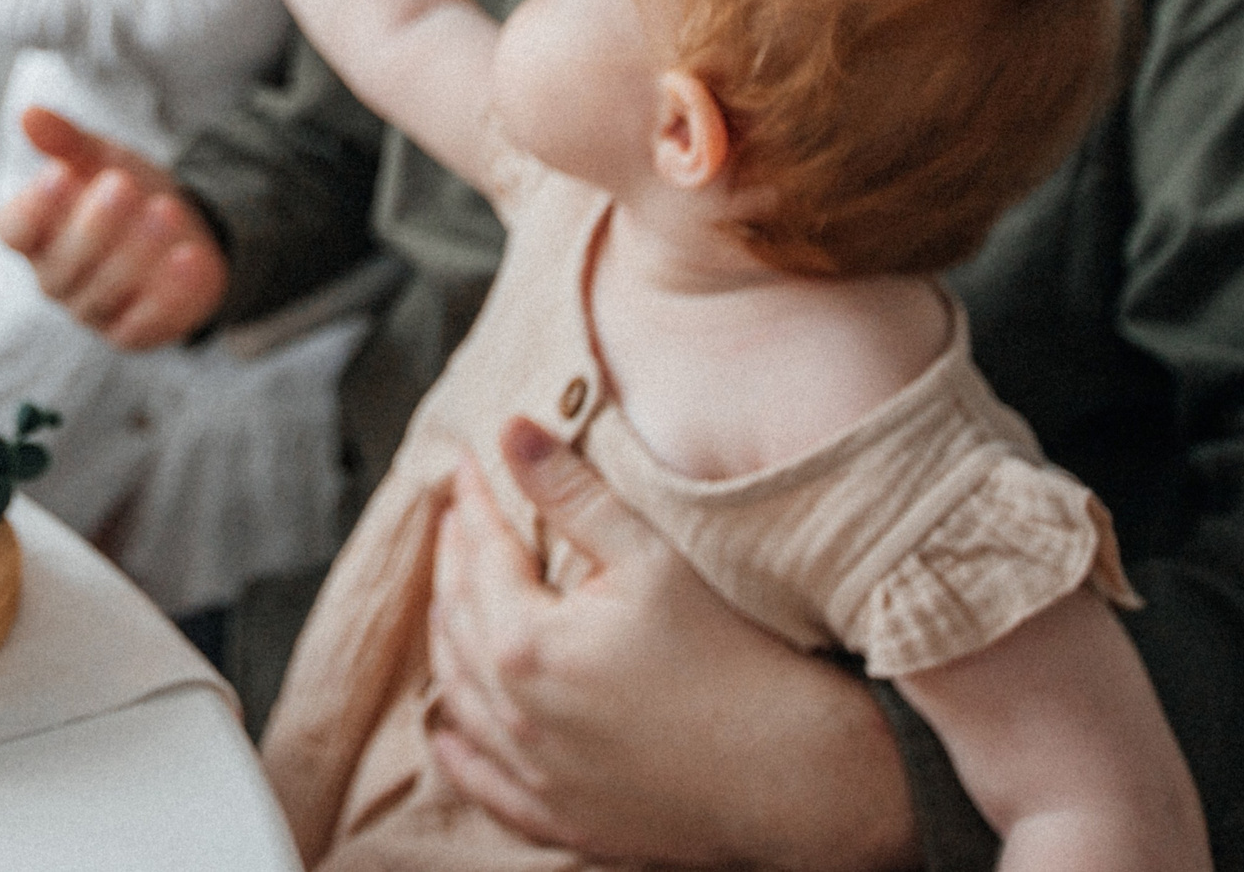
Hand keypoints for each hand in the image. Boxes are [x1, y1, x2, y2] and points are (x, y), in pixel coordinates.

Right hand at [0, 106, 227, 348]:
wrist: (187, 226)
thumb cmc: (130, 190)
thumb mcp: (102, 157)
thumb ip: (66, 141)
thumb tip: (29, 114)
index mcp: (37, 234)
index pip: (13, 231)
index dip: (33, 208)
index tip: (61, 173)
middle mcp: (56, 277)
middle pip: (59, 266)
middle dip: (93, 226)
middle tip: (123, 185)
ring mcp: (93, 310)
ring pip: (103, 294)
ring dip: (135, 254)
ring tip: (166, 212)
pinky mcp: (132, 332)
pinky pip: (145, 322)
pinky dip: (170, 292)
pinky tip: (190, 257)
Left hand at [425, 418, 916, 871]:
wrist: (797, 774)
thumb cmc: (733, 660)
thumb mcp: (649, 558)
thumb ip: (571, 492)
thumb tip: (512, 431)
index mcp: (525, 643)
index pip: (480, 553)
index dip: (473, 500)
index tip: (468, 464)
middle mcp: (514, 712)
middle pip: (457, 619)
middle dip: (453, 558)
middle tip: (458, 518)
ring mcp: (533, 771)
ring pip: (458, 694)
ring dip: (448, 637)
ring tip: (450, 596)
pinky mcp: (559, 814)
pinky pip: (482, 780)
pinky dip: (457, 746)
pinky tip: (446, 727)